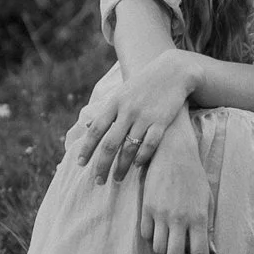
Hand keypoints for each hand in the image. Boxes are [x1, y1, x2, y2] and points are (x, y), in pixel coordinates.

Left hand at [75, 53, 194, 183]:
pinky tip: (137, 165)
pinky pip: (150, 144)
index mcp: (114, 103)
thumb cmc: (143, 85)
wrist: (172, 71)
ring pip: (129, 148)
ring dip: (121, 167)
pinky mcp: (162, 121)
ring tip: (117, 179)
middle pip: (110, 144)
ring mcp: (145, 116)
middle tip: (98, 181)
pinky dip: (142, 157)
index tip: (80, 164)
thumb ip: (106, 111)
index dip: (86, 148)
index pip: (95, 130)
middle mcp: (127, 111)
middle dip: (102, 165)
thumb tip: (88, 125)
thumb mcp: (121, 93)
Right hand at [139, 123, 211, 253]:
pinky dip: (152, 238)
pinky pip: (146, 235)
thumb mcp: (206, 200)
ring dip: (165, 250)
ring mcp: (160, 213)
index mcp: (198, 217)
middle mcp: (179, 218)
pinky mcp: (146, 207)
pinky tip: (159, 231)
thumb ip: (208, 227)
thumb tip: (211, 252)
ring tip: (170, 241)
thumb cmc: (194, 177)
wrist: (172, 152)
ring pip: (158, 248)